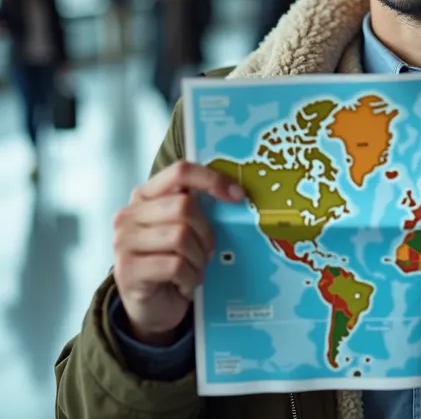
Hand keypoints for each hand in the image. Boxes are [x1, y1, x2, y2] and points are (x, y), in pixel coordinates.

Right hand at [113, 161, 244, 345]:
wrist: (152, 307)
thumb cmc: (173, 261)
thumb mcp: (185, 228)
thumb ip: (197, 207)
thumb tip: (237, 194)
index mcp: (145, 195)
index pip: (180, 172)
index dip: (212, 179)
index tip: (238, 196)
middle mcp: (129, 214)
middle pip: (184, 206)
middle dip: (206, 232)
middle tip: (208, 251)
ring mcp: (124, 242)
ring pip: (180, 236)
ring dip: (198, 258)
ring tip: (195, 270)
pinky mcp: (127, 270)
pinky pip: (175, 265)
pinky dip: (190, 277)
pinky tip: (185, 284)